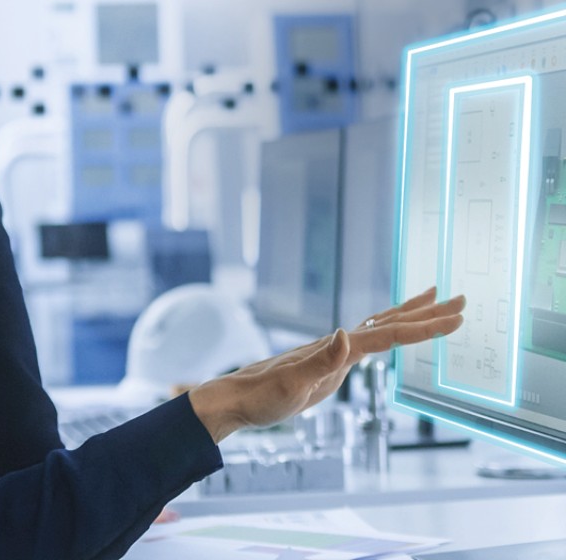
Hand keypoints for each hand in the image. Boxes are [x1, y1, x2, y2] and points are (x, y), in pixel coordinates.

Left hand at [188, 287, 463, 442]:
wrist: (238, 398)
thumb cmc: (263, 395)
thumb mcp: (292, 384)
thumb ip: (321, 361)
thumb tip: (346, 334)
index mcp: (337, 349)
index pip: (389, 334)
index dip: (424, 327)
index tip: (455, 317)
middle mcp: (339, 344)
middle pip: (390, 322)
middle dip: (427, 312)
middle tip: (460, 298)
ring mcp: (335, 352)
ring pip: (380, 326)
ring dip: (410, 314)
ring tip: (434, 300)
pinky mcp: (329, 363)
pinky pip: (368, 342)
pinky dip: (387, 332)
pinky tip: (391, 332)